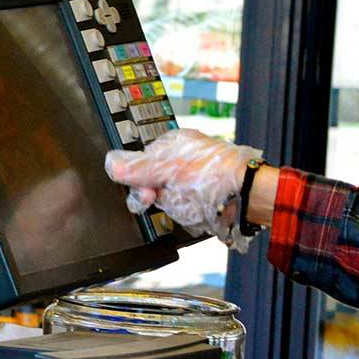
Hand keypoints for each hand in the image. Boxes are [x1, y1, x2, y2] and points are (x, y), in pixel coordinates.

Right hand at [105, 128, 260, 249]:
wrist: (246, 195)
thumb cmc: (212, 174)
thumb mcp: (166, 169)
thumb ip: (137, 167)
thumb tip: (111, 164)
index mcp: (173, 145)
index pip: (141, 161)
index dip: (138, 177)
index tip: (144, 189)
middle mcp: (182, 162)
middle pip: (150, 181)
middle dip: (152, 193)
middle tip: (158, 198)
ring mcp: (191, 183)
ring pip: (164, 198)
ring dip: (168, 205)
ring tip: (184, 204)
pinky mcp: (200, 202)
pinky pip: (180, 210)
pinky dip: (183, 213)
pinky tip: (193, 211)